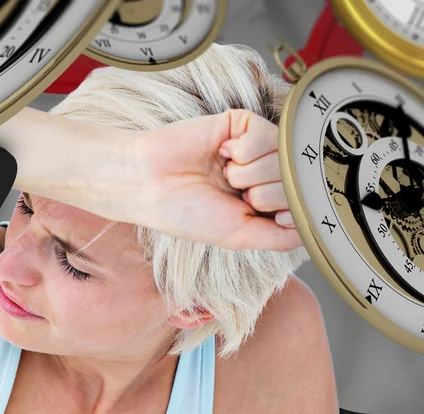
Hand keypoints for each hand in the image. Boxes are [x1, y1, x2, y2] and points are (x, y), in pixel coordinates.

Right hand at [135, 108, 301, 250]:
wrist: (151, 184)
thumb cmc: (187, 214)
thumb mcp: (240, 237)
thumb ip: (281, 237)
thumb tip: (315, 226)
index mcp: (262, 202)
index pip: (300, 203)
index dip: (282, 211)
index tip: (253, 212)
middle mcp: (263, 175)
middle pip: (297, 181)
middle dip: (262, 192)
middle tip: (233, 192)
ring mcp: (256, 149)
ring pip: (284, 158)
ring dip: (249, 172)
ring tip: (223, 173)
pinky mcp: (244, 124)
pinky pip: (268, 135)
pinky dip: (243, 150)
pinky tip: (221, 153)